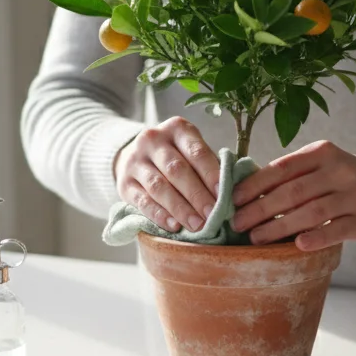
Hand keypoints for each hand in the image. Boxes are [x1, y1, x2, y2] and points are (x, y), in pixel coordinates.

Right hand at [114, 116, 220, 232]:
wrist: (133, 155)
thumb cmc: (175, 156)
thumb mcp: (190, 150)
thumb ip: (208, 165)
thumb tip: (230, 193)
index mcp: (177, 128)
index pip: (196, 151)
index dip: (211, 174)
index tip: (224, 195)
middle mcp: (153, 140)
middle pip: (177, 170)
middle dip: (197, 195)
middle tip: (213, 216)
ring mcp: (135, 161)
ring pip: (160, 187)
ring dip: (180, 209)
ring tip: (197, 225)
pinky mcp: (124, 183)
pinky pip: (143, 201)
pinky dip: (160, 215)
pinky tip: (174, 226)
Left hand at [231, 140, 355, 249]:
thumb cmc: (337, 178)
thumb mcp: (318, 164)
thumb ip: (289, 174)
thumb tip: (243, 193)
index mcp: (322, 152)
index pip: (282, 167)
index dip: (255, 184)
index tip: (234, 199)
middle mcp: (340, 171)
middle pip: (294, 192)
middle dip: (261, 209)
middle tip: (237, 223)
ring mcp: (355, 196)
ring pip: (312, 211)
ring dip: (280, 226)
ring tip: (256, 238)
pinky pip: (337, 229)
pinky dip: (317, 237)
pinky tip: (297, 245)